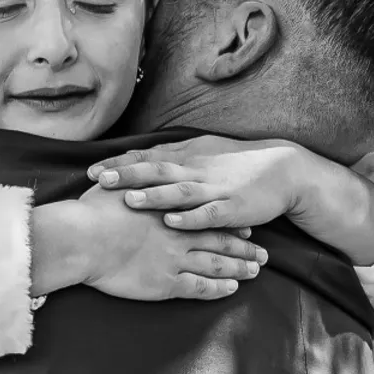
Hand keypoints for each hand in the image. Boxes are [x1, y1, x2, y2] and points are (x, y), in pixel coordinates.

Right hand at [76, 183, 267, 300]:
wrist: (82, 239)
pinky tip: (231, 289)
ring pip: (217, 264)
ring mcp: (175, 259)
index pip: (206, 215)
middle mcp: (178, 233)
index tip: (244, 223)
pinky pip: (200, 287)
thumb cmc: (93, 211)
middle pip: (220, 240)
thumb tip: (127, 174)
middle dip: (244, 247)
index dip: (228, 220)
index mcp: (169, 210)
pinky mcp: (166, 283)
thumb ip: (129, 182)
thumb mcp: (114, 186)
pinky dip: (218, 288)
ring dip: (239, 267)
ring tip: (256, 271)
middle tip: (263, 252)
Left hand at [87, 136, 306, 230]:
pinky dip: (189, 218)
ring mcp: (214, 189)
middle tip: (98, 180)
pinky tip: (172, 222)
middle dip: (127, 176)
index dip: (119, 164)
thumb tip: (137, 158)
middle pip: (156, 170)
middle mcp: (196, 170)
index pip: (147, 158)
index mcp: (187, 157)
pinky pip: (208, 214)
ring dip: (154, 196)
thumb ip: (170, 156)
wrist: (282, 170)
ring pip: (179, 191)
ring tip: (129, 200)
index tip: (91, 171)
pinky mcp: (231, 208)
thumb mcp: (201, 152)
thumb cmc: (236, 163)